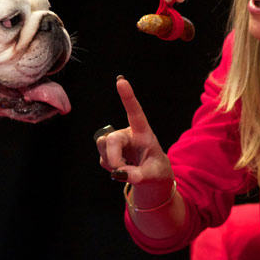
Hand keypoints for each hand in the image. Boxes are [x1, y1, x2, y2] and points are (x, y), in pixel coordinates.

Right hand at [96, 76, 173, 191]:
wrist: (150, 178)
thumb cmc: (156, 171)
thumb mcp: (154, 175)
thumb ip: (139, 175)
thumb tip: (120, 174)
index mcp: (143, 132)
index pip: (135, 112)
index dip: (128, 97)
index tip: (121, 81)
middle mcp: (128, 133)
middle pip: (111, 138)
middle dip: (112, 155)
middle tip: (119, 170)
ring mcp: (117, 142)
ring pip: (102, 146)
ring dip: (111, 161)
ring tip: (127, 168)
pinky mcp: (108, 151)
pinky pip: (103, 159)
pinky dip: (111, 168)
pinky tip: (122, 169)